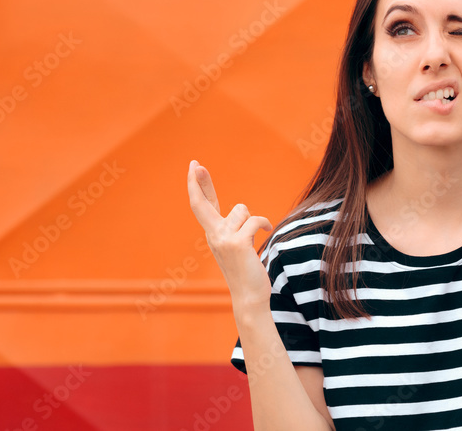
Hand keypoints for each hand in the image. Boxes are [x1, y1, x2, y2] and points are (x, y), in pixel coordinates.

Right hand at [187, 160, 273, 309]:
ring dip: (252, 219)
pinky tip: (267, 230)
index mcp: (213, 234)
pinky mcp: (237, 243)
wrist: (249, 297)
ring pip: (241, 210)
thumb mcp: (237, 245)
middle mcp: (213, 235)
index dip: (198, 185)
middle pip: (202, 203)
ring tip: (254, 238)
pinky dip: (264, 223)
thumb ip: (235, 227)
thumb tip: (241, 211)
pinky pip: (254, 220)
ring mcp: (223, 239)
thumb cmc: (247, 271)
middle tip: (195, 163)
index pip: (202, 205)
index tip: (194, 167)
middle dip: (199, 182)